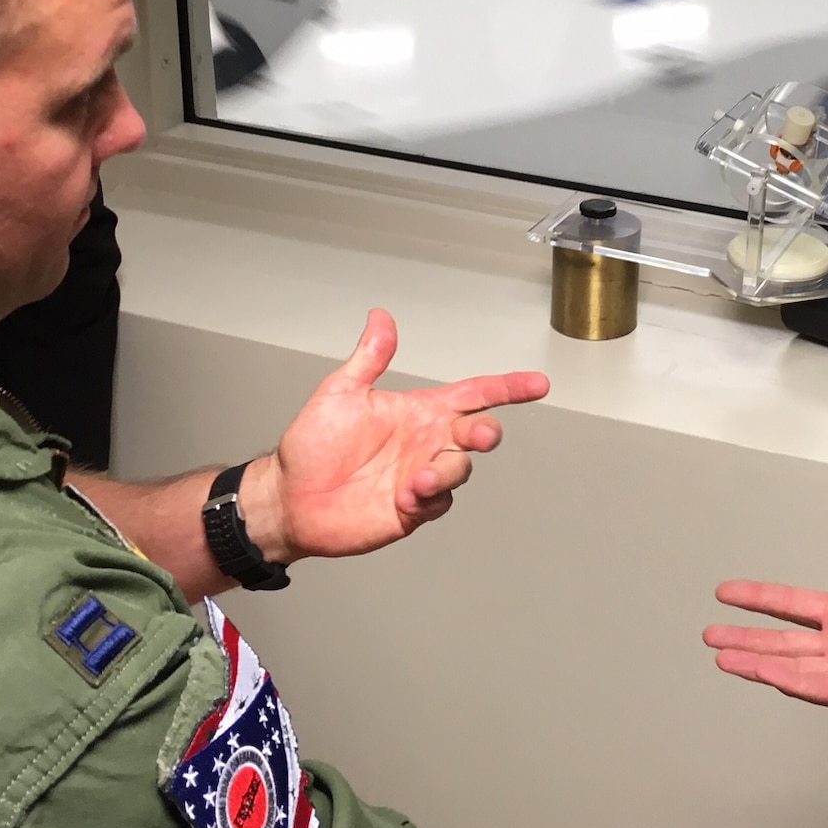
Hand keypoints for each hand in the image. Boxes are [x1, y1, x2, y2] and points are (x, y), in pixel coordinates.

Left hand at [241, 309, 547, 561]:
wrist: (289, 497)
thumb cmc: (311, 445)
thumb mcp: (340, 393)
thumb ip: (369, 358)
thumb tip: (381, 317)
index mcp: (419, 411)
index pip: (474, 394)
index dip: (508, 388)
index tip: (538, 384)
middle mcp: (427, 442)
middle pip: (477, 432)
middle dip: (486, 432)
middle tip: (476, 435)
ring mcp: (422, 476)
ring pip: (462, 469)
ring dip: (449, 470)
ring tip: (418, 478)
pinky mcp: (413, 509)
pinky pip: (439, 503)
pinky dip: (430, 498)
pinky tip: (405, 495)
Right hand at [702, 460, 827, 706]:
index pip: (792, 604)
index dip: (758, 598)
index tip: (726, 591)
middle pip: (782, 641)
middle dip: (745, 639)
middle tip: (709, 636)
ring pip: (792, 666)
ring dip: (757, 662)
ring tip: (722, 658)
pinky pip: (820, 687)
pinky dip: (791, 681)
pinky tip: (765, 676)